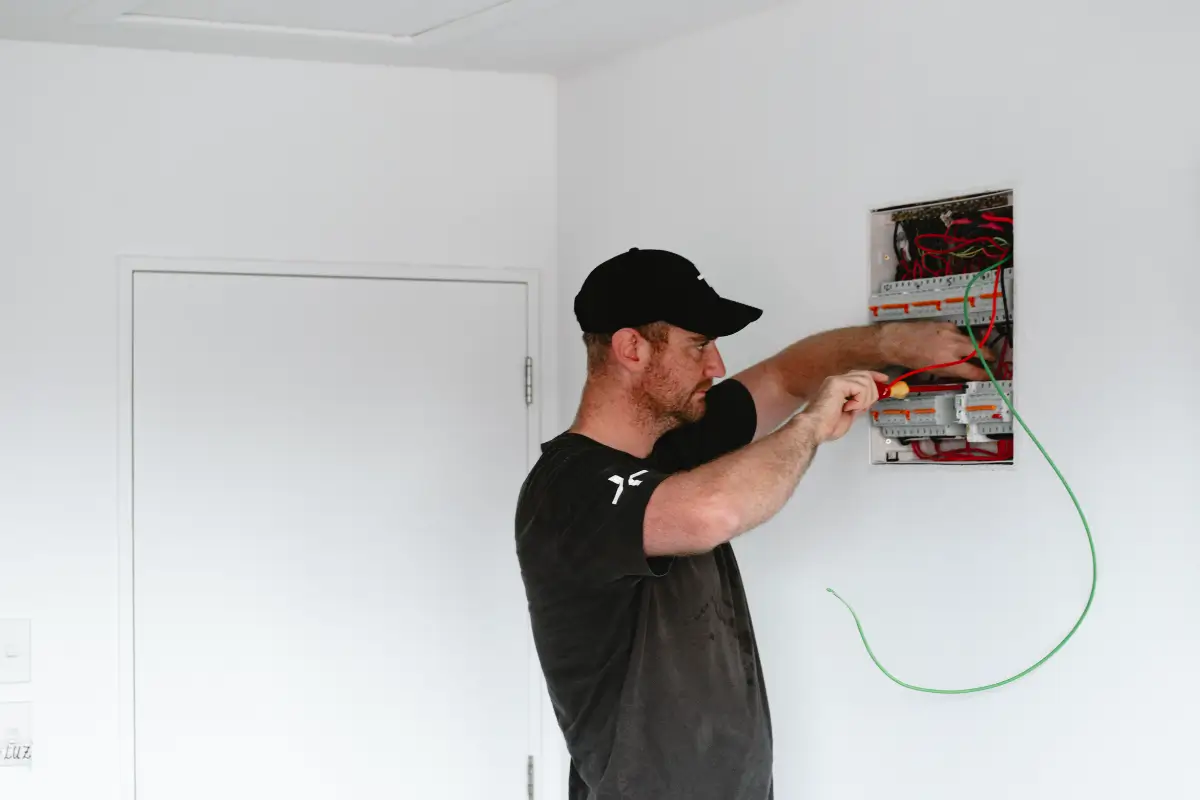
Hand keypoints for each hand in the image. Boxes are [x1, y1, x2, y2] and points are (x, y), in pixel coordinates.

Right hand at [799, 370, 887, 443]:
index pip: (860, 375)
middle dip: (871, 393)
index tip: (884, 379)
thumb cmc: (825, 425)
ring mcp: (836, 380)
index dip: (874, 376)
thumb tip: (866, 403)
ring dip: (865, 399)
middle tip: (862, 407)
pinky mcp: (837, 383)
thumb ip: (857, 406)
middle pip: (865, 376)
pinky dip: (860, 400)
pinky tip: (849, 407)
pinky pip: (861, 387)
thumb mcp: (848, 415)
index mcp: (838, 387)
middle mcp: (837, 380)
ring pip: (866, 381)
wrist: (814, 427)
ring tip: (853, 409)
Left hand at [879, 321, 994, 380]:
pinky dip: (962, 338)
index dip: (983, 374)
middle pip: (981, 352)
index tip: (988, 375)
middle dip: (989, 356)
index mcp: (948, 363)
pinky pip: (961, 332)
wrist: (899, 341)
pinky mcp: (948, 325)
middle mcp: (952, 348)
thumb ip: (952, 371)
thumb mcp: (933, 371)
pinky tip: (957, 341)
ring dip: (978, 346)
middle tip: (992, 359)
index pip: (973, 371)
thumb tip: (966, 373)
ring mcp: (951, 334)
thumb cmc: (912, 359)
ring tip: (981, 351)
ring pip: (973, 340)